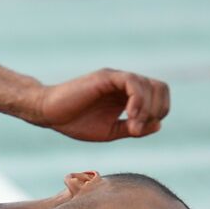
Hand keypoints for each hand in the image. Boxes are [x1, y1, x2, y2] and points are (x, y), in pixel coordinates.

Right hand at [32, 69, 169, 140]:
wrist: (49, 113)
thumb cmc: (75, 122)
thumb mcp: (110, 131)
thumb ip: (132, 128)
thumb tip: (158, 125)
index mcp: (129, 95)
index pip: (159, 96)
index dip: (158, 112)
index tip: (138, 130)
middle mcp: (126, 83)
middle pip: (160, 88)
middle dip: (156, 110)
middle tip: (137, 129)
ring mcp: (118, 78)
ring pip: (149, 85)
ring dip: (146, 108)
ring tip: (132, 125)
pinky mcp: (107, 77)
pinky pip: (132, 82)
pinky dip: (137, 99)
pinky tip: (129, 114)